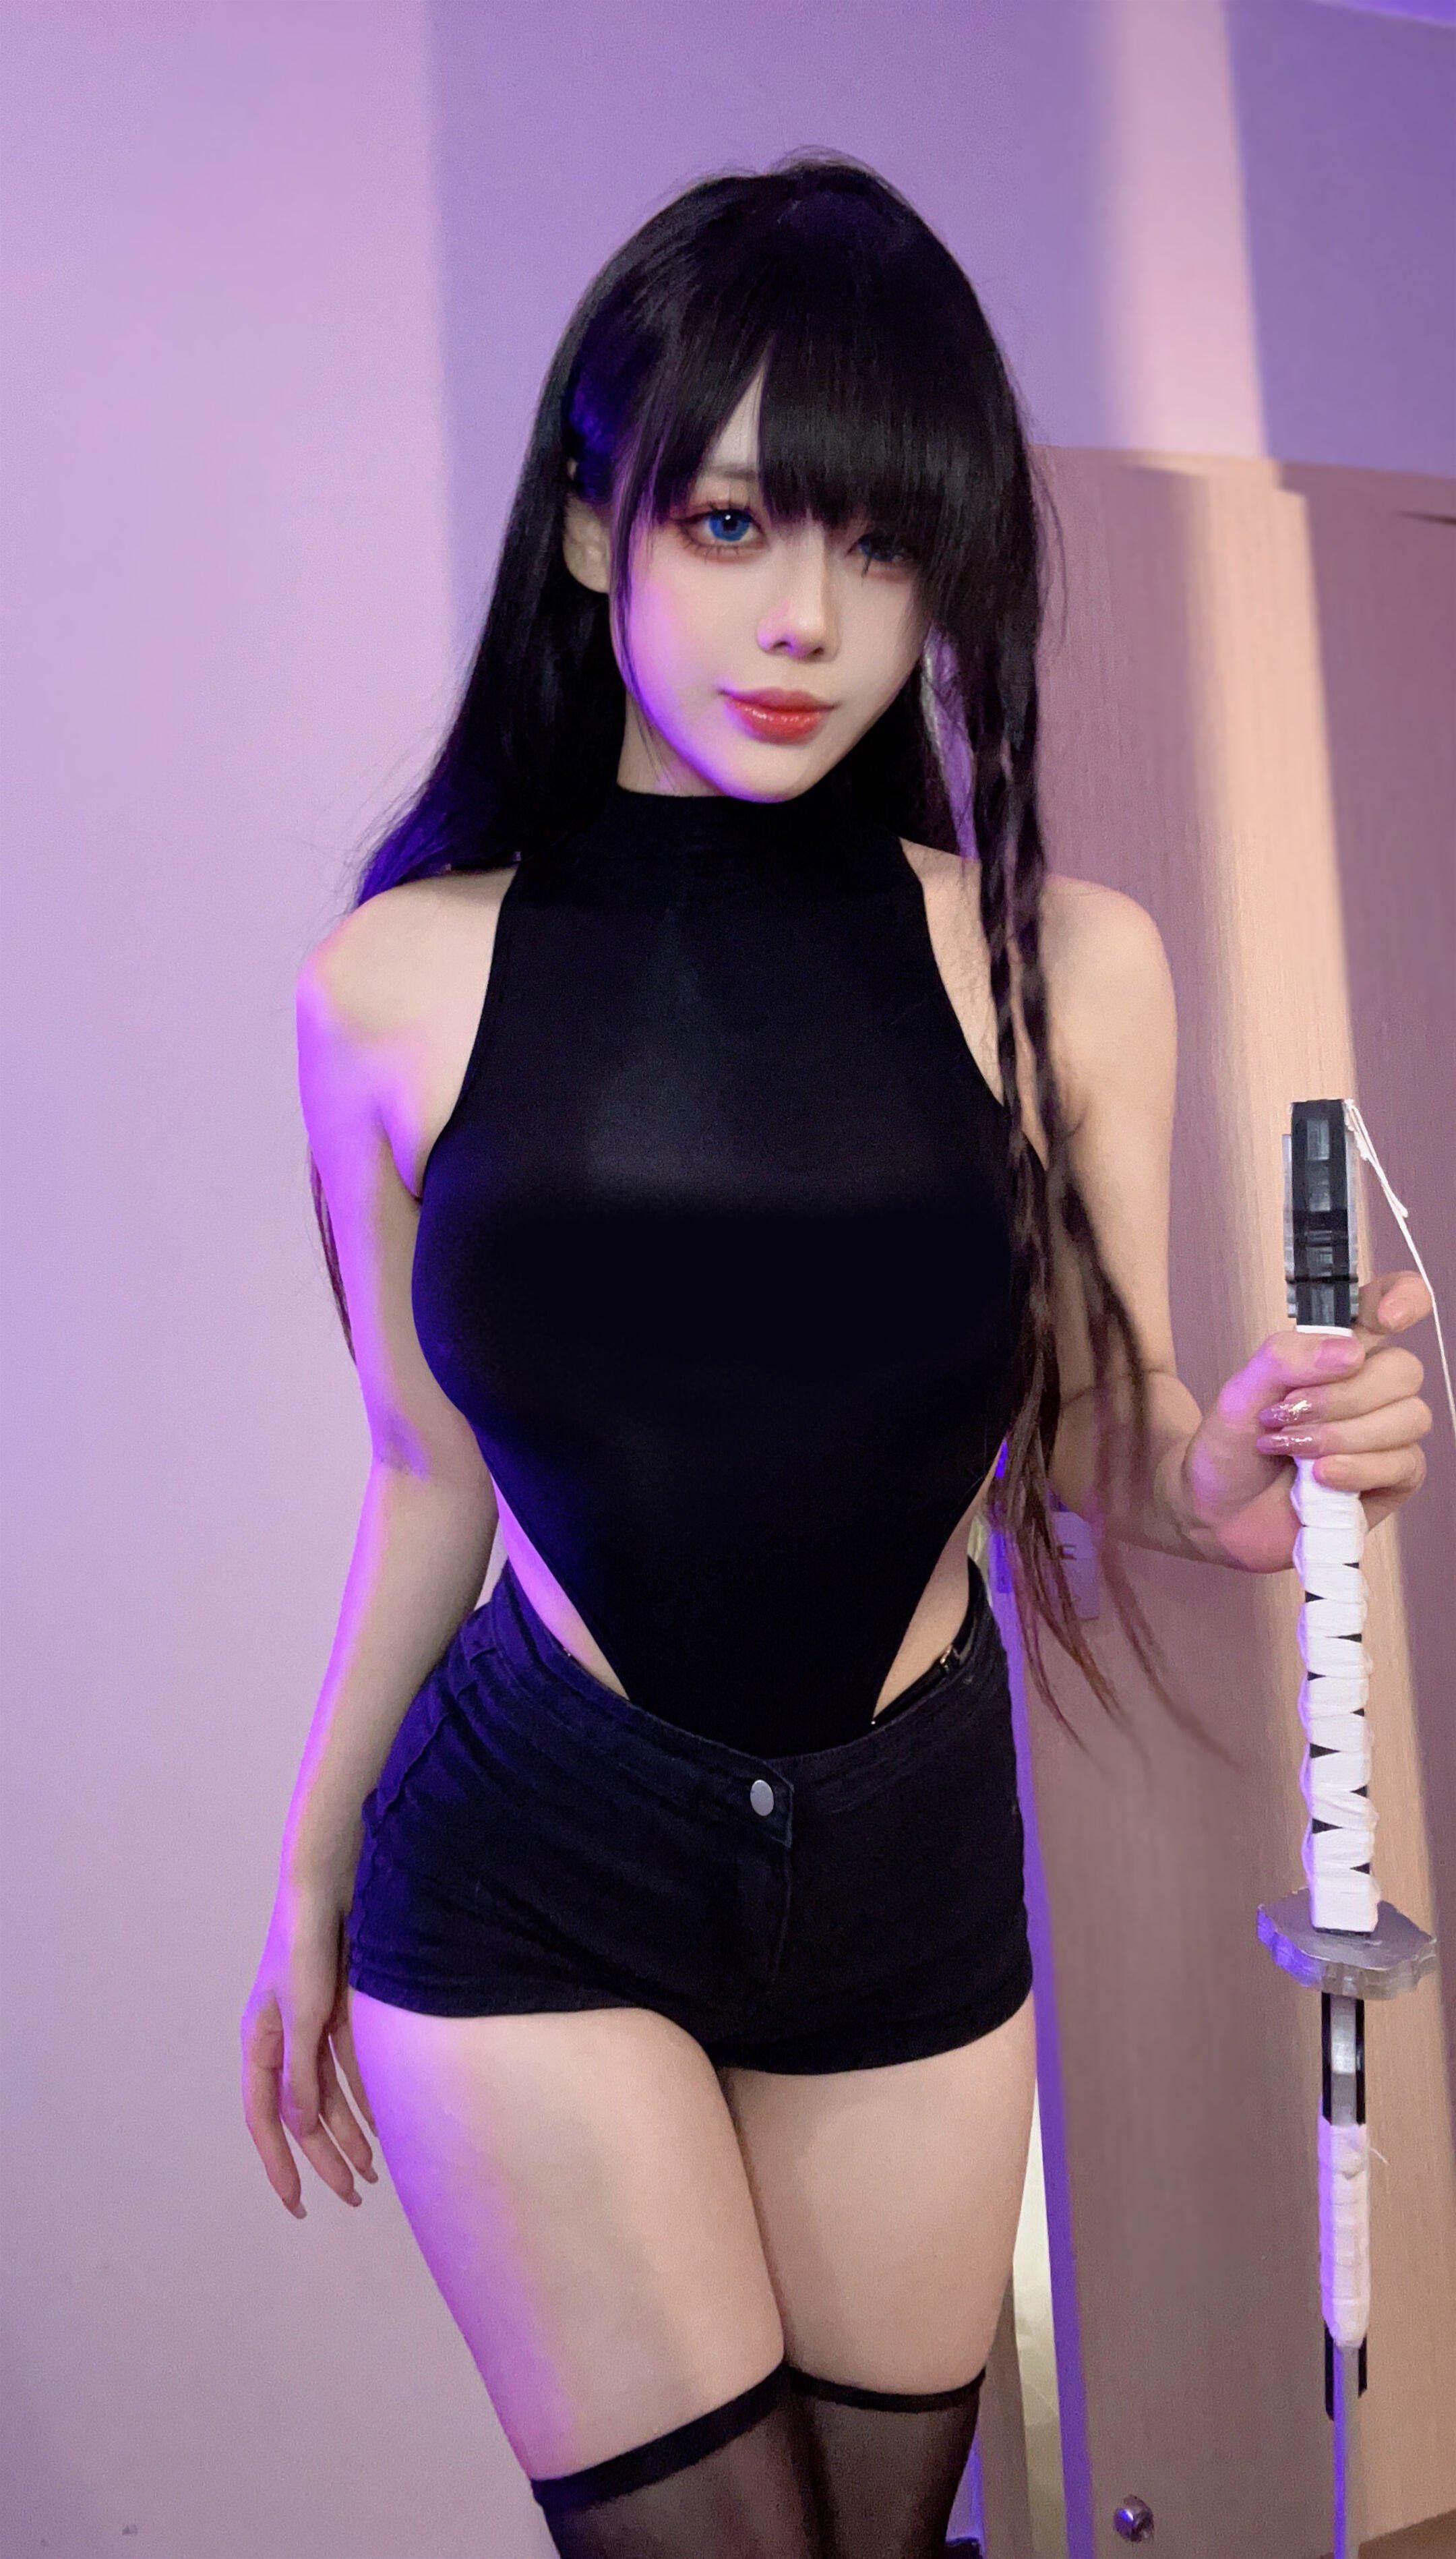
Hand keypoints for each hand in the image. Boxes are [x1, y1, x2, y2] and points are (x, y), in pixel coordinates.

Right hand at [241, 1881, 378, 2217]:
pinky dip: (363, 2098)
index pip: (263, 2119)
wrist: (331, 1888)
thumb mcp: (304, 2014)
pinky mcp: (335, 2013)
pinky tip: (382, 2124)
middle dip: (324, 2158)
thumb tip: (300, 2127)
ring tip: (372, 2171)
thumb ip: (301, 2072)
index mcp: (259, 2043)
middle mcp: (282, 2041)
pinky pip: (347, 2070)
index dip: (279, 2163)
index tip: (298, 2202)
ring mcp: (310, 2027)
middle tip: (353, 2196)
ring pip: (327, 2096)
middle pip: (300, 2113)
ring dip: (348, 2134)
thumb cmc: (307, 1946)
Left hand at [1173, 1270, 1433, 1571]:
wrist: (1218, 1512)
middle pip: (1403, 1370)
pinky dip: (1357, 1468)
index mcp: (1337, 1351)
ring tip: (1292, 1449)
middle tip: (1286, 1414)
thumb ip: (1286, 1359)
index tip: (1387, 1317)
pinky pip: (1404, 1463)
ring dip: (1343, 1435)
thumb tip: (1351, 1353)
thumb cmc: (1232, 1445)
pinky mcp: (1393, 1479)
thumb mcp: (1242, 1392)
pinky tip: (1320, 1478)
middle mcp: (1371, 1387)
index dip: (1403, 1298)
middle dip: (1343, 1396)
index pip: (1387, 1306)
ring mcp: (1387, 1434)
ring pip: (1408, 1418)